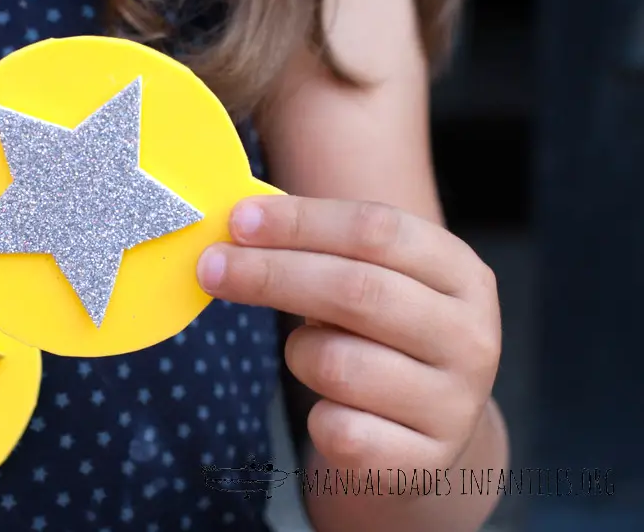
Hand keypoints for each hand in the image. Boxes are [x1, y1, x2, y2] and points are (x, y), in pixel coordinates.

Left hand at [196, 196, 500, 471]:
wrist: (427, 436)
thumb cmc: (379, 337)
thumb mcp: (371, 281)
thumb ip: (319, 248)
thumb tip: (238, 223)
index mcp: (461, 274)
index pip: (377, 230)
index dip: (301, 222)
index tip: (238, 220)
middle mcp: (471, 337)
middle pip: (355, 290)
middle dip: (271, 274)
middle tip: (211, 267)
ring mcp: (453, 405)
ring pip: (336, 363)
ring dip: (298, 353)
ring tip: (309, 354)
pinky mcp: (422, 462)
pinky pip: (335, 428)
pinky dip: (315, 415)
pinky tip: (331, 408)